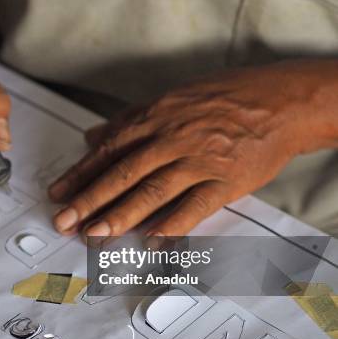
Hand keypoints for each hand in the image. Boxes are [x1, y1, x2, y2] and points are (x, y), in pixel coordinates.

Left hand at [49, 60, 337, 237]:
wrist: (279, 102)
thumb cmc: (224, 98)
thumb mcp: (170, 99)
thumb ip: (129, 119)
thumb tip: (93, 136)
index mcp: (155, 118)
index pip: (108, 150)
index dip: (80, 174)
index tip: (58, 193)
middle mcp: (172, 138)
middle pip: (123, 174)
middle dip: (89, 200)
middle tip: (65, 221)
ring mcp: (199, 161)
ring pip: (153, 191)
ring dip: (121, 215)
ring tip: (96, 234)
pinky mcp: (226, 181)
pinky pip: (195, 207)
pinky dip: (172, 225)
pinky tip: (151, 240)